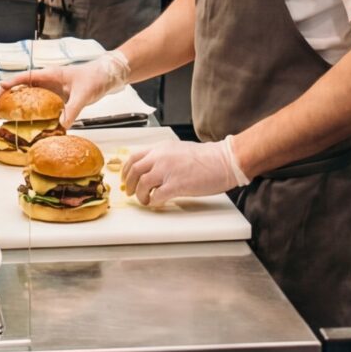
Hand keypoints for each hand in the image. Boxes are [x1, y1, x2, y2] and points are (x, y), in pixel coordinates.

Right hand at [3, 50, 132, 124]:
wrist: (106, 77)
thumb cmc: (95, 78)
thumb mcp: (84, 94)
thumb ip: (72, 109)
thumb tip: (61, 126)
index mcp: (50, 74)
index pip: (26, 77)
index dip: (11, 84)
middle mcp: (46, 82)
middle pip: (19, 89)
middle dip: (4, 99)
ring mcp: (49, 90)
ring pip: (25, 98)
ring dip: (12, 108)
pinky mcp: (54, 99)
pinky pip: (36, 106)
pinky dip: (27, 114)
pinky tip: (20, 124)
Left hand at [120, 135, 248, 206]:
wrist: (224, 160)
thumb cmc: (207, 157)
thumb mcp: (179, 150)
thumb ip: (164, 157)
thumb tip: (152, 170)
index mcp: (161, 148)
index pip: (134, 158)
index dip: (126, 171)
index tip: (125, 179)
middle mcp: (161, 157)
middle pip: (133, 171)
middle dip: (129, 185)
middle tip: (130, 192)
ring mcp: (167, 171)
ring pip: (142, 185)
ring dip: (141, 196)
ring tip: (146, 200)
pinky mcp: (176, 185)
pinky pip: (156, 196)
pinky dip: (153, 202)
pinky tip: (157, 203)